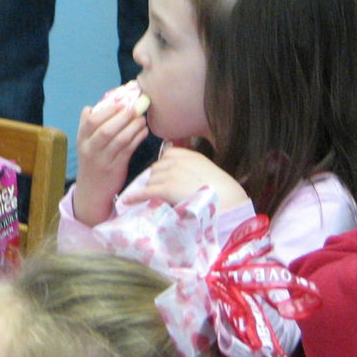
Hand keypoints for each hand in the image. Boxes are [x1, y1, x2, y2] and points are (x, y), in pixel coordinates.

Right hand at [71, 101, 149, 225]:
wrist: (92, 191)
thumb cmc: (91, 162)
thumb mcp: (84, 145)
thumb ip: (87, 127)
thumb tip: (92, 107)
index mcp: (82, 140)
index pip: (91, 121)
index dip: (107, 111)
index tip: (120, 104)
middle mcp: (91, 150)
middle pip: (106, 130)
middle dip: (123, 117)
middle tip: (136, 108)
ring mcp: (103, 160)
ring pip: (120, 140)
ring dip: (133, 127)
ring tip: (142, 120)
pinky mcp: (116, 168)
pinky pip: (128, 150)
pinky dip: (137, 139)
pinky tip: (143, 132)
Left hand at [123, 145, 248, 208]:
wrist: (228, 201)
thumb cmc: (223, 191)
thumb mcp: (208, 172)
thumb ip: (194, 170)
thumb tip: (184, 178)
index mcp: (190, 156)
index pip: (167, 155)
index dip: (163, 167)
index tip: (164, 176)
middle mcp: (179, 162)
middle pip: (156, 168)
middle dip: (155, 178)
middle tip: (155, 190)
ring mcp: (172, 174)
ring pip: (151, 180)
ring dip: (149, 188)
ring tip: (147, 198)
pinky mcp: (166, 188)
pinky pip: (146, 191)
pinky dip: (135, 196)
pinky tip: (128, 201)